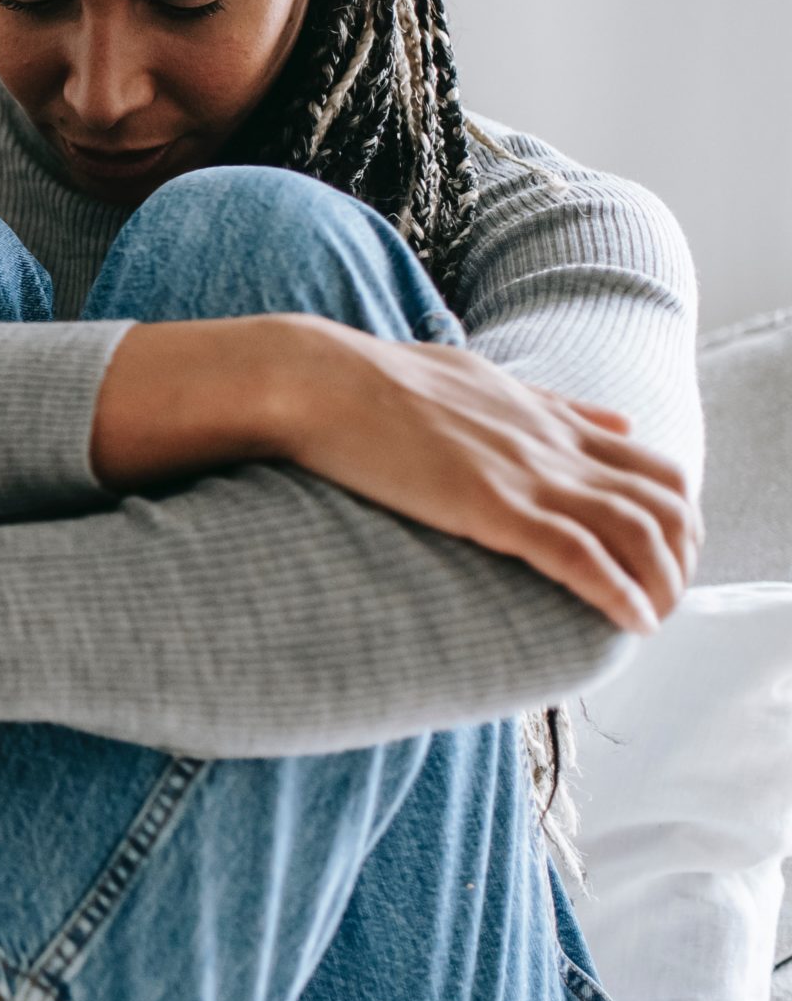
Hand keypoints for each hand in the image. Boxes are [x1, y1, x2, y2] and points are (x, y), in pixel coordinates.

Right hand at [273, 315, 698, 633]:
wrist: (318, 379)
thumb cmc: (377, 379)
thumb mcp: (482, 378)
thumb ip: (553, 404)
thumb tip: (619, 418)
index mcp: (549, 419)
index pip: (655, 466)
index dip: (677, 517)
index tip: (663, 556)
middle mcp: (553, 445)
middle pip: (668, 502)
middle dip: (682, 555)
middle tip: (665, 595)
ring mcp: (527, 475)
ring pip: (640, 532)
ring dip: (662, 583)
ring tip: (654, 618)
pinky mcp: (493, 506)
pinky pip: (581, 555)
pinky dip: (619, 594)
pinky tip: (632, 622)